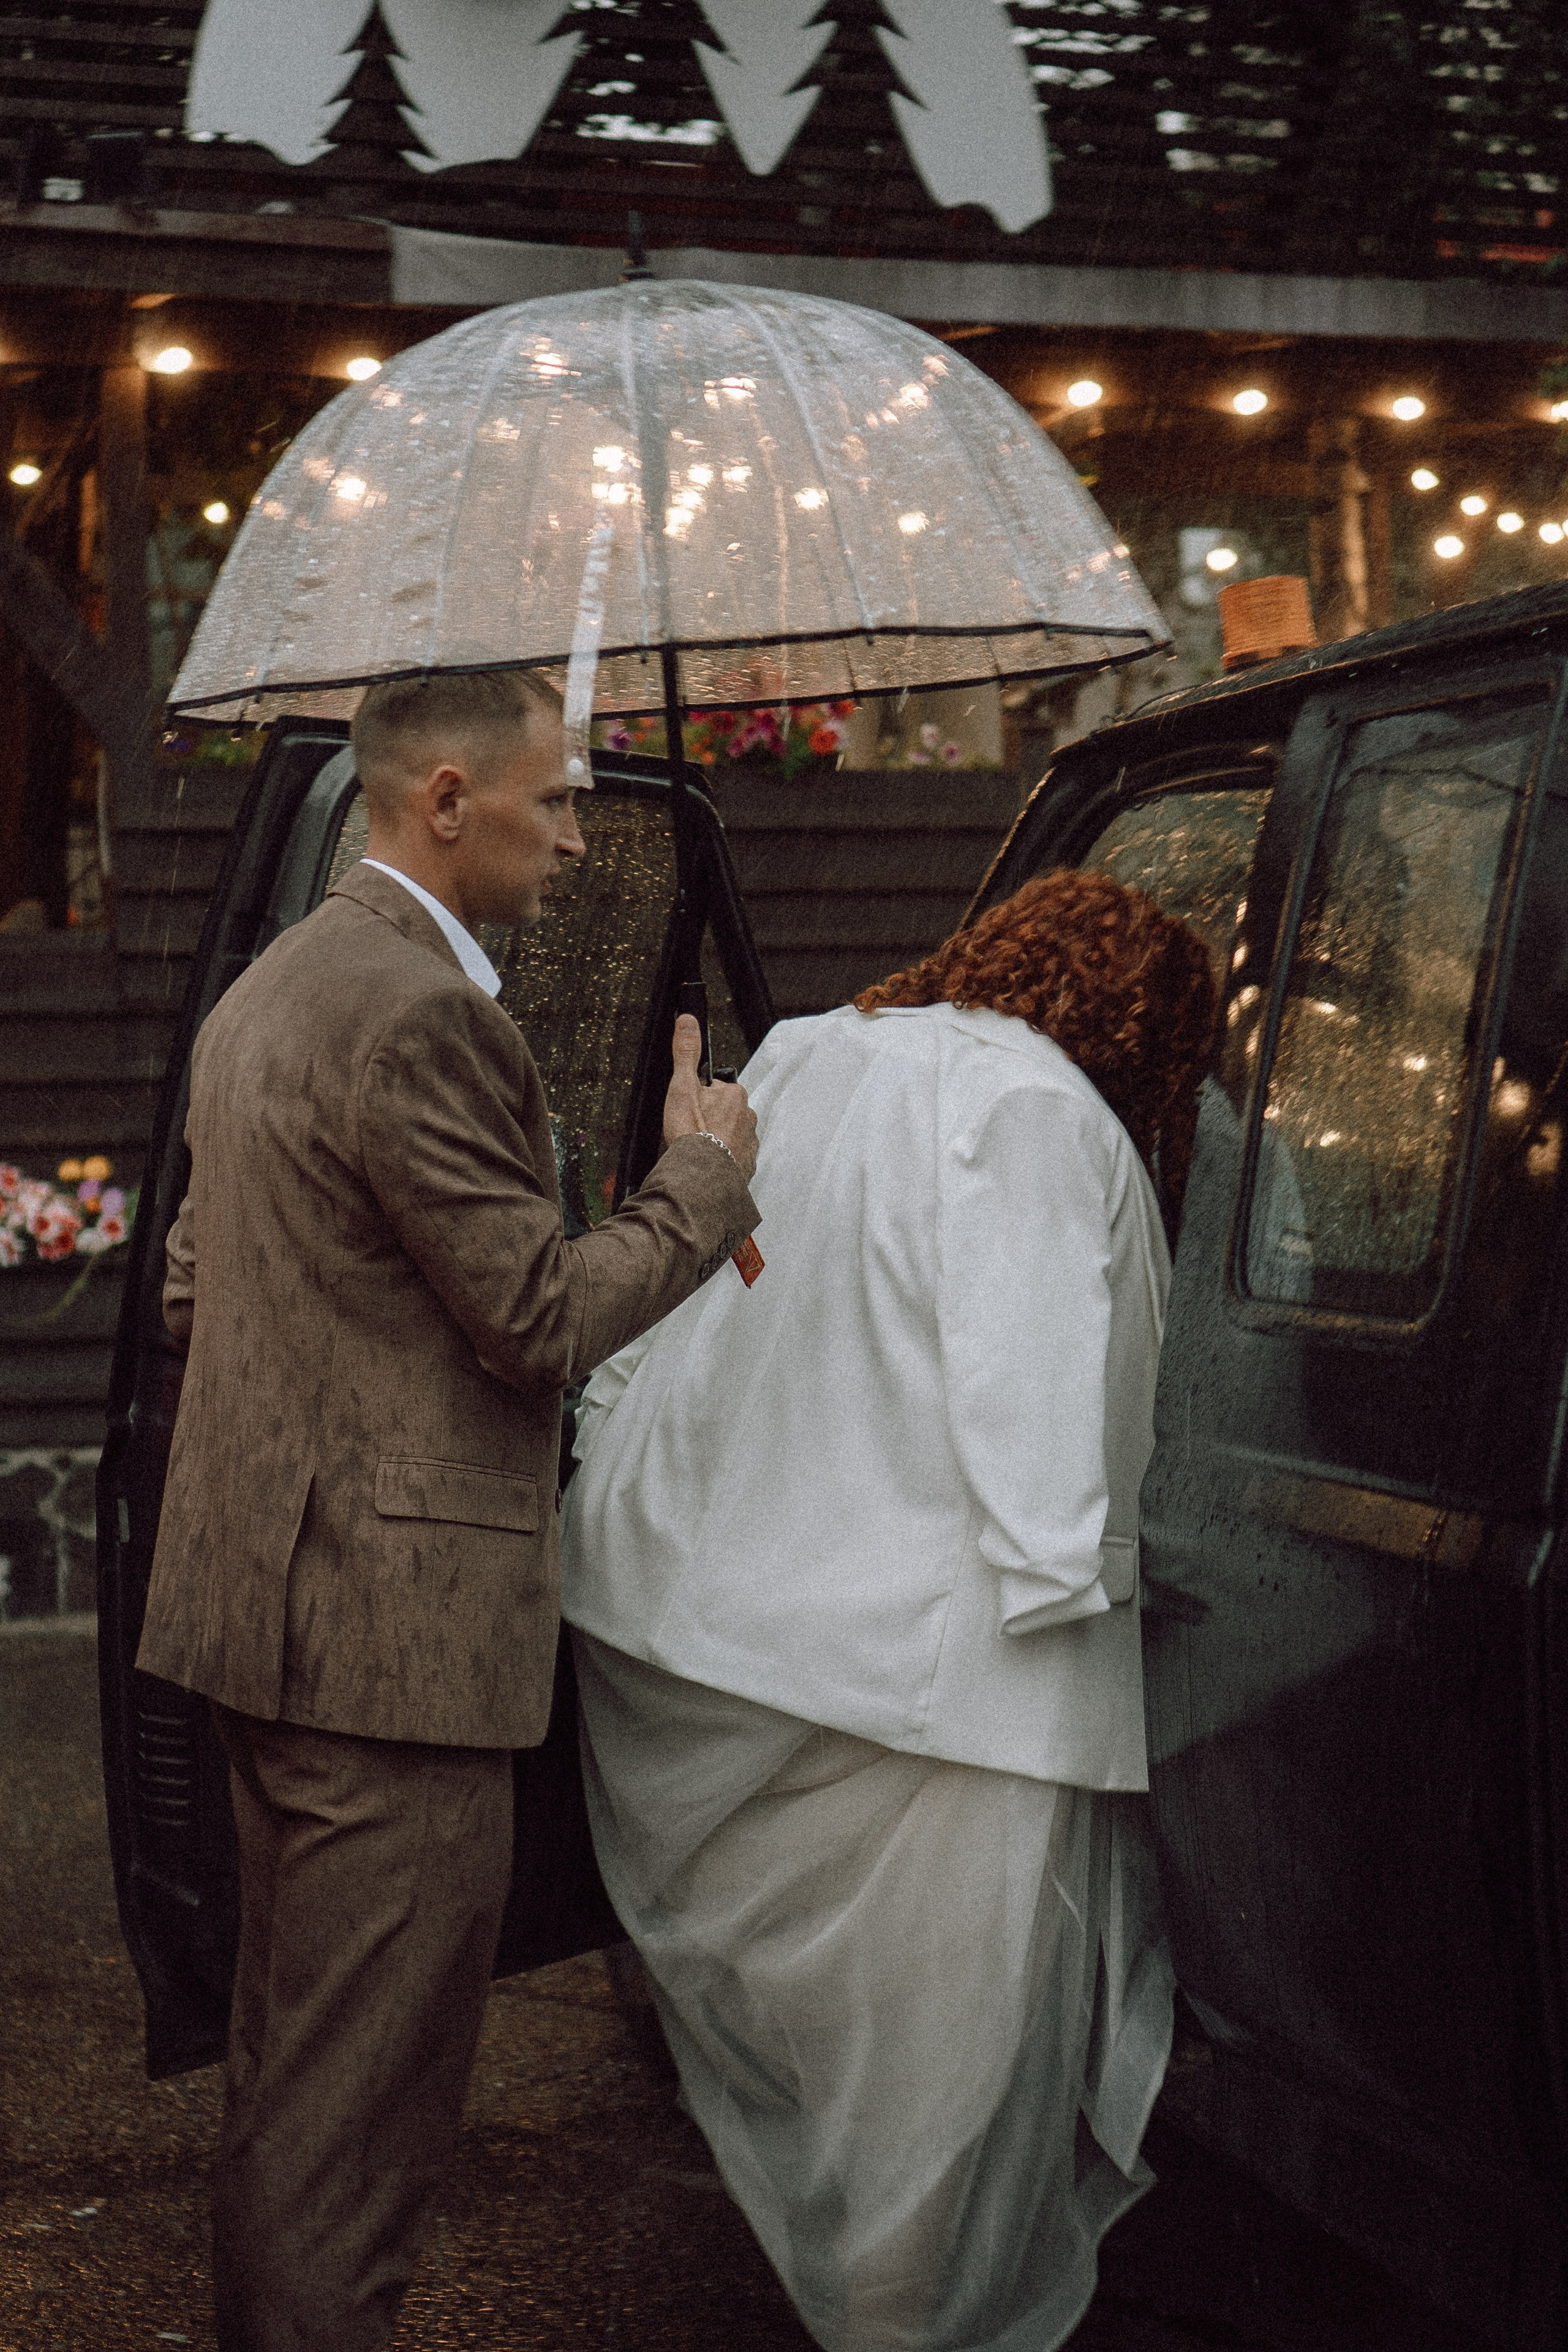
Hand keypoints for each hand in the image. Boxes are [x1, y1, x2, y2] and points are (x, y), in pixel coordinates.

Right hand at [662, 1014, 757, 1181]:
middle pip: (725, 1112)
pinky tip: (708, 1161)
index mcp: (734, 1095)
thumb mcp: (682, 1085)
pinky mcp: (747, 1165)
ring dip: (717, 1138)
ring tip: (698, 1147)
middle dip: (710, 1118)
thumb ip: (686, 1052)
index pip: (716, 1089)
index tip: (690, 1109)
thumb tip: (688, 1021)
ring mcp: (749, 1142)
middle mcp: (748, 1116)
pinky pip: (734, 1156)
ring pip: (730, 1134)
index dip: (699, 1098)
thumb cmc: (692, 1132)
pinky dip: (722, 1158)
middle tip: (691, 1129)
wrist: (701, 1175)